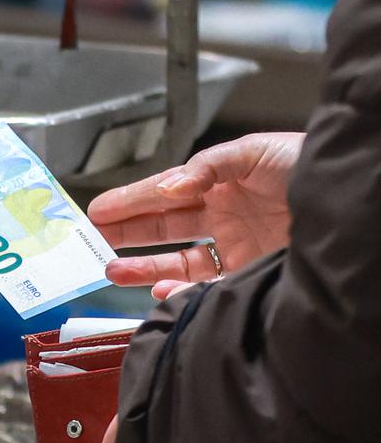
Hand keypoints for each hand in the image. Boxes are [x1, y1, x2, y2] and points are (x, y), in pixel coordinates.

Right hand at [89, 133, 302, 297]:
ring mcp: (235, 249)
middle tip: (90, 242)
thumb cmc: (310, 167)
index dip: (130, 201)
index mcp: (222, 182)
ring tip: (110, 269)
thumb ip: (206, 167)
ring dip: (141, 266)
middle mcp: (225, 216)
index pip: (165, 193)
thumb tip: (166, 189)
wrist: (353, 206)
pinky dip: (176, 290)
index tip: (96, 210)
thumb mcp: (255, 151)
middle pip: (164, 227)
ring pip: (176, 261)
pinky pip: (202, 288)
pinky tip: (156, 288)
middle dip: (125, 233)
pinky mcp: (246, 277)